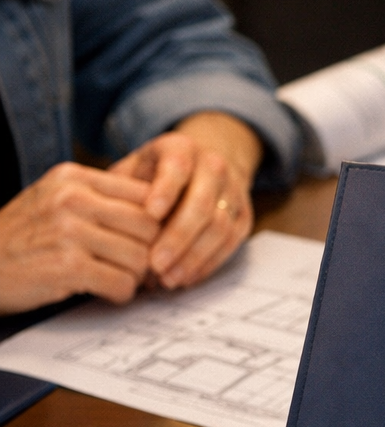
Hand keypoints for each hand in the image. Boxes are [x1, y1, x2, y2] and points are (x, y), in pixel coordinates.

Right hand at [0, 162, 160, 313]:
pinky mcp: (67, 266)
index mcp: (72, 178)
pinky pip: (122, 283)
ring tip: (115, 277)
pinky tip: (105, 291)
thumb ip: (100, 198)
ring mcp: (69, 232)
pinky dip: (120, 293)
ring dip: (134, 276)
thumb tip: (161, 211)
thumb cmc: (24, 237)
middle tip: (135, 265)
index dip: (155, 222)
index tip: (147, 240)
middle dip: (149, 252)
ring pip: (140, 257)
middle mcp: (71, 199)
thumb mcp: (55, 200)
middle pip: (149, 227)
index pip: (145, 194)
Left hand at [109, 111, 261, 289]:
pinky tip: (186, 278)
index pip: (178, 167)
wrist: (200, 167)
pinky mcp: (244, 216)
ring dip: (194, 257)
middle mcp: (214, 166)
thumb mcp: (131, 170)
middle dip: (178, 237)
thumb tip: (97, 222)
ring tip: (168, 279)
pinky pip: (232, 243)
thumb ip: (116, 190)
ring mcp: (233, 192)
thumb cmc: (152, 175)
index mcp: (182, 148)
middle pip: (202, 204)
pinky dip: (209, 264)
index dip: (165, 191)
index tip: (149, 215)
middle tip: (154, 265)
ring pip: (220, 227)